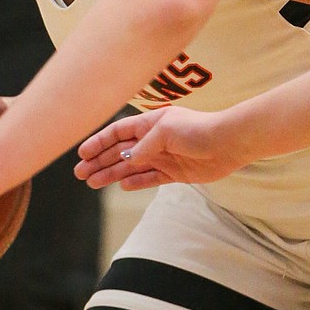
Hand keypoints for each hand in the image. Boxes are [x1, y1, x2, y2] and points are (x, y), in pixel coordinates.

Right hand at [75, 105, 247, 190]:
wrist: (228, 143)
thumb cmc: (198, 130)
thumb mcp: (164, 132)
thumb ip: (142, 148)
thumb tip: (125, 161)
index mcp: (150, 123)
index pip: (117, 133)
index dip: (99, 142)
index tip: (82, 154)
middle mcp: (154, 140)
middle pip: (120, 152)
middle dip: (100, 162)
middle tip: (80, 174)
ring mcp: (164, 157)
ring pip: (131, 167)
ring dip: (112, 174)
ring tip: (92, 183)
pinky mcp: (175, 172)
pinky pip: (150, 178)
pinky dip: (136, 182)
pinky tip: (122, 186)